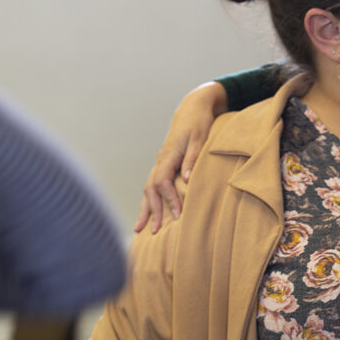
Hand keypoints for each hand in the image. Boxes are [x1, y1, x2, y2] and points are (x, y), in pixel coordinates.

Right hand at [134, 81, 226, 233]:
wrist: (193, 108)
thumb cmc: (199, 122)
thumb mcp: (200, 138)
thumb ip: (192, 158)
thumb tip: (185, 179)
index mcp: (168, 156)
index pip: (163, 182)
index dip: (169, 200)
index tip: (178, 215)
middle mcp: (161, 161)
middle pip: (150, 190)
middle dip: (152, 211)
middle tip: (153, 232)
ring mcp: (161, 163)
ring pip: (148, 189)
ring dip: (146, 209)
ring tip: (140, 229)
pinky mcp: (165, 164)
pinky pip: (154, 185)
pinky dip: (150, 200)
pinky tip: (149, 212)